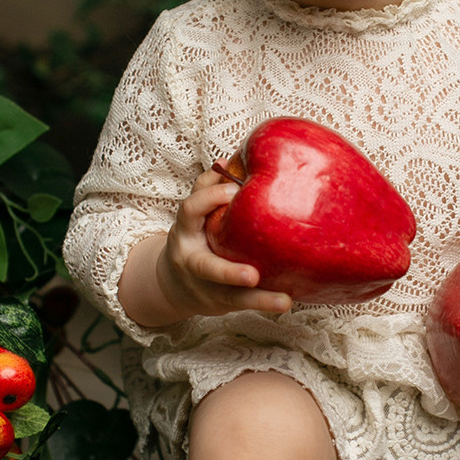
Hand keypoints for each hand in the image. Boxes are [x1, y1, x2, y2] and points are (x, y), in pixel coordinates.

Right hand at [121, 170, 292, 326]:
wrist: (173, 283)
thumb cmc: (196, 236)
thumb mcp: (195, 213)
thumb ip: (211, 190)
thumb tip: (236, 155)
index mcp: (186, 229)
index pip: (191, 210)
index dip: (209, 198)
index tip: (234, 189)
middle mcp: (192, 260)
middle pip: (205, 268)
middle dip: (227, 272)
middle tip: (252, 274)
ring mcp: (206, 286)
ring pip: (229, 296)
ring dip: (258, 299)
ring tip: (284, 301)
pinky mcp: (221, 303)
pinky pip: (243, 304)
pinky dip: (265, 303)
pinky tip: (286, 301)